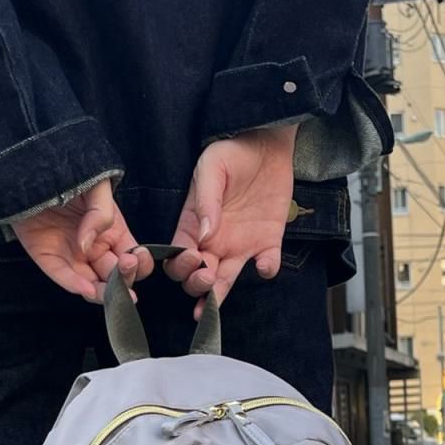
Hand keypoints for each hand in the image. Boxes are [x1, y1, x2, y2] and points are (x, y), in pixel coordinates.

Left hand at [11, 178, 151, 301]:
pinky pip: (62, 276)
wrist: (33, 170)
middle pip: (116, 277)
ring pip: (92, 285)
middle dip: (124, 280)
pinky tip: (86, 288)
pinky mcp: (48, 258)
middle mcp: (96, 249)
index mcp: (113, 233)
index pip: (135, 258)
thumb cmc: (69, 175)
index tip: (134, 258)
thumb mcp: (96, 187)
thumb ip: (100, 213)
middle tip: (124, 269)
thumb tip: (89, 245)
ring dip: (103, 293)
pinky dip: (74, 285)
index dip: (140, 263)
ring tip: (108, 292)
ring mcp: (73, 256)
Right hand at [165, 124, 297, 308]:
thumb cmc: (232, 152)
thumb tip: (203, 234)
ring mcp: (240, 244)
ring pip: (224, 281)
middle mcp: (213, 241)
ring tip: (215, 300)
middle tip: (206, 275)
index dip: (180, 265)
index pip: (177, 255)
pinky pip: (266, 265)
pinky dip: (266, 269)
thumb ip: (206, 200)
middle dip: (195, 284)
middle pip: (196, 276)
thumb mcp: (212, 167)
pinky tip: (264, 264)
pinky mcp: (267, 242)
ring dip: (218, 295)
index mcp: (192, 224)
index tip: (192, 257)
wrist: (267, 144)